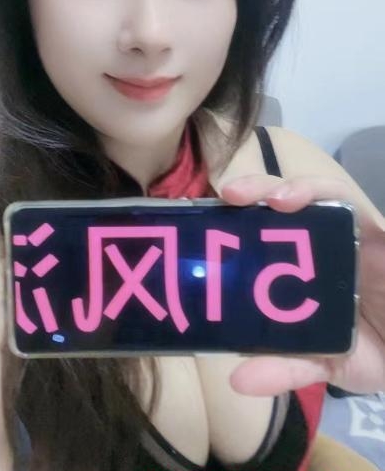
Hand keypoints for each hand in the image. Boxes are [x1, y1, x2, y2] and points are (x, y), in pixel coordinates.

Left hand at [220, 175, 384, 396]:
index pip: (261, 231)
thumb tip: (238, 381)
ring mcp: (348, 234)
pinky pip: (354, 205)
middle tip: (229, 194)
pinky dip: (329, 196)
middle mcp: (320, 243)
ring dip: (294, 187)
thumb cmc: (367, 349)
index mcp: (298, 267)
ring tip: (274, 199)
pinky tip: (309, 203)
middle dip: (255, 189)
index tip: (201, 221)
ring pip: (318, 193)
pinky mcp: (378, 232)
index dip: (231, 220)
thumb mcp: (321, 363)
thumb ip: (284, 368)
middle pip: (282, 202)